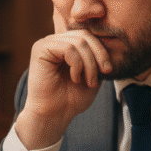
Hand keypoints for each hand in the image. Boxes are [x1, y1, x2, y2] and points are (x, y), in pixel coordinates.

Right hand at [14, 25, 111, 149]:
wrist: (55, 115)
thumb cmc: (71, 98)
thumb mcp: (93, 75)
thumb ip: (97, 58)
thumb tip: (109, 44)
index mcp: (66, 45)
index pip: (88, 36)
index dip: (101, 51)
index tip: (108, 70)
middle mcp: (55, 41)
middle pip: (84, 36)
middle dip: (98, 55)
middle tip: (103, 74)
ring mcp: (46, 43)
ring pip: (78, 42)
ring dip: (89, 64)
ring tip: (88, 81)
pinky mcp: (40, 49)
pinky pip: (67, 48)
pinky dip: (77, 64)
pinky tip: (75, 78)